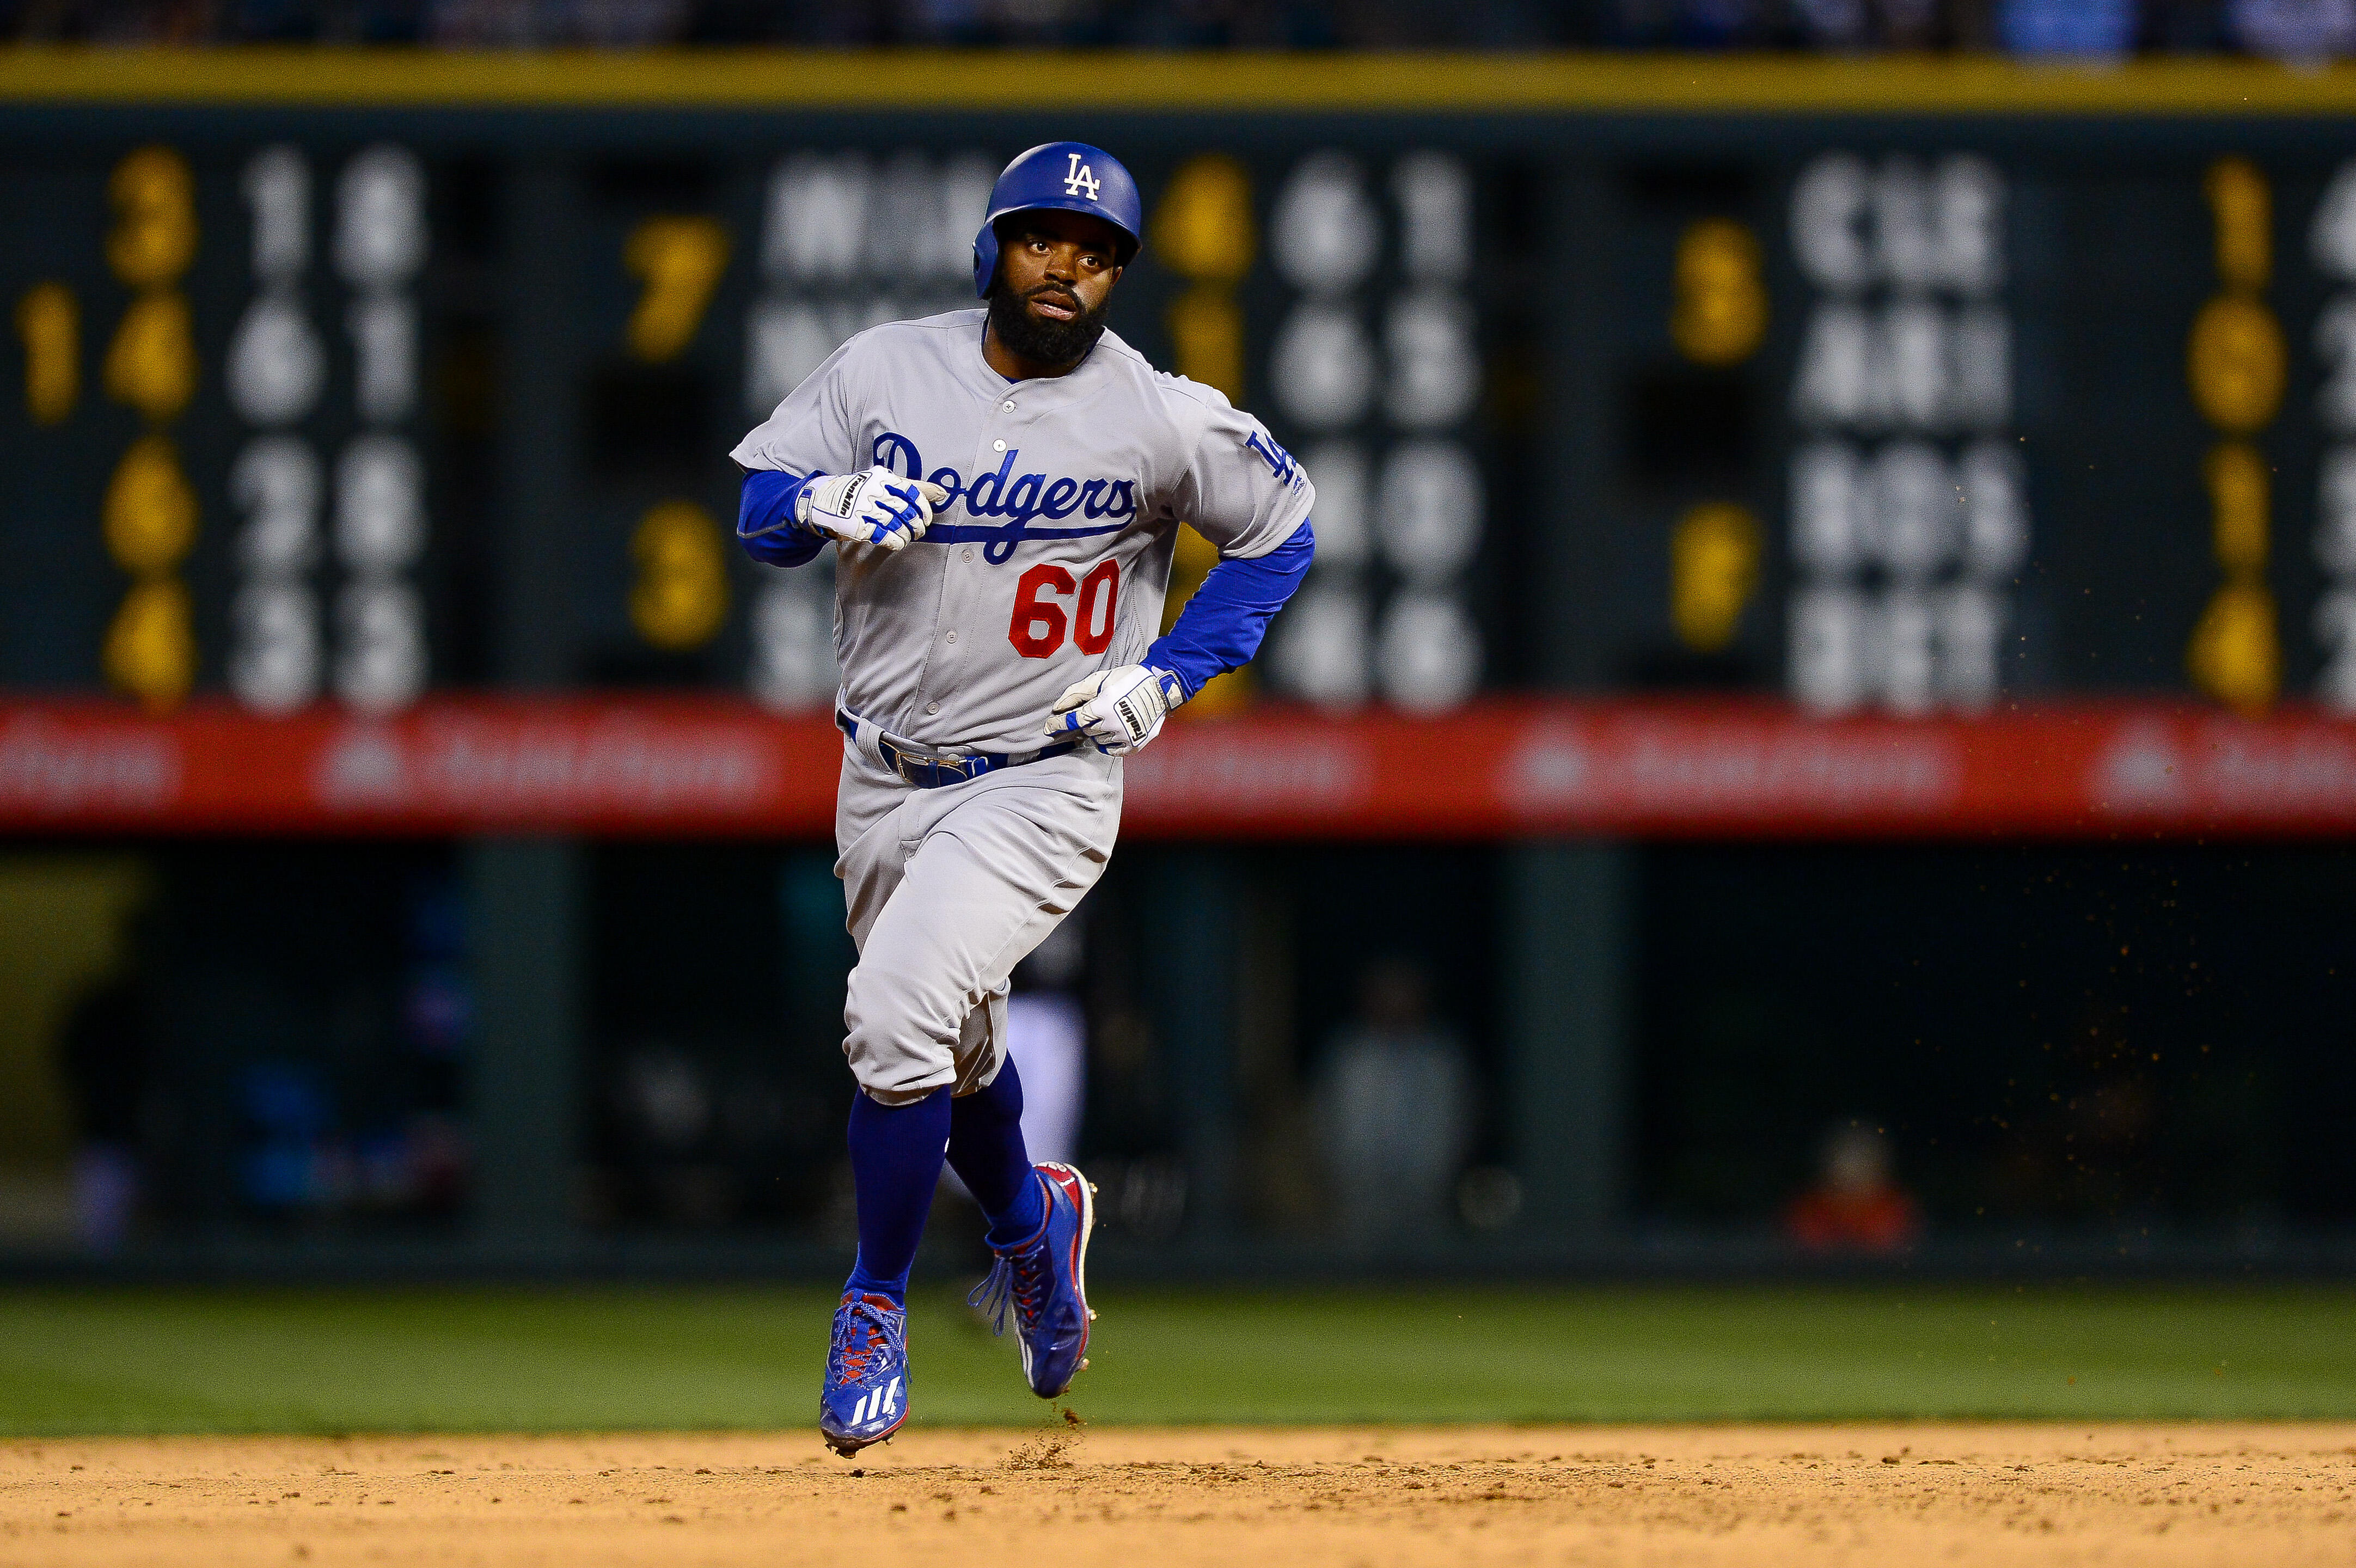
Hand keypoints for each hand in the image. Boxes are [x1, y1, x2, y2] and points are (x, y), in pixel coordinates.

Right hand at [799, 468, 950, 551]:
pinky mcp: (859, 527)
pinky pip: (887, 538)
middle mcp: (875, 492)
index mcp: (883, 479)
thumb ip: (912, 487)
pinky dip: (897, 542)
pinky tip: (897, 542)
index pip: (913, 493)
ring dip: (908, 535)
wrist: (825, 501)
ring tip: (907, 536)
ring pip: (899, 526)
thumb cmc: (860, 491)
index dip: (924, 508)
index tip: (927, 517)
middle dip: (918, 525)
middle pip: (908, 512)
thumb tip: (942, 492)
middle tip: (919, 530)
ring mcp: (866, 510)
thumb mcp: (883, 482)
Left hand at [1045, 664, 1184, 754]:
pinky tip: (1111, 733)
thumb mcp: (1101, 679)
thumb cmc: (1128, 680)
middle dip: (1086, 723)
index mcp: (1103, 706)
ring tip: (1108, 719)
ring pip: (1097, 741)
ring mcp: (1124, 736)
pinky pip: (1111, 751)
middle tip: (1095, 713)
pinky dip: (1107, 744)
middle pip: (1086, 730)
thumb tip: (1058, 707)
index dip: (1058, 724)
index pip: (1073, 720)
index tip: (1048, 728)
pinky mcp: (1134, 745)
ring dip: (1097, 732)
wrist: (1161, 688)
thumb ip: (1077, 692)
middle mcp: (1113, 724)